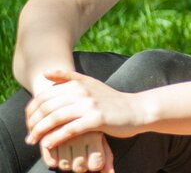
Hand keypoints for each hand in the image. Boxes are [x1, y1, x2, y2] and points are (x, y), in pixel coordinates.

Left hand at [25, 70, 143, 148]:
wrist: (136, 109)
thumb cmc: (111, 100)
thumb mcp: (91, 84)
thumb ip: (69, 78)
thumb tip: (46, 73)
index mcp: (79, 82)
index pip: (45, 95)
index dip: (32, 109)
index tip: (28, 121)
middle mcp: (83, 91)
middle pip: (48, 107)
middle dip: (33, 122)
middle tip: (28, 134)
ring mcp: (90, 105)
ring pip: (56, 118)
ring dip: (40, 131)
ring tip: (33, 140)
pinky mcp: (97, 119)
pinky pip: (69, 130)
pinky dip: (56, 138)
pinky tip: (49, 144)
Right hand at [41, 132, 114, 171]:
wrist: (72, 108)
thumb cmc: (91, 128)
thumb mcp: (101, 139)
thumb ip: (106, 157)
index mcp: (95, 135)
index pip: (96, 165)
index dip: (94, 164)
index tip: (94, 155)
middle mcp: (79, 136)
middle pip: (79, 167)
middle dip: (80, 165)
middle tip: (81, 153)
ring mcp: (63, 136)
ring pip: (65, 165)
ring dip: (67, 163)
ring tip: (71, 152)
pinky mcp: (47, 135)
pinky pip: (51, 160)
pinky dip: (53, 160)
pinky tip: (59, 154)